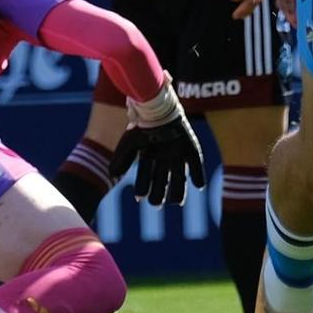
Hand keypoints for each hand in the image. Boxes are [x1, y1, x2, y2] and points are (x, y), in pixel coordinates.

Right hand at [111, 79, 206, 205]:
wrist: (159, 108)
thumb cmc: (143, 125)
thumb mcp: (129, 142)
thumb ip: (121, 159)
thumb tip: (113, 176)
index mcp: (149, 157)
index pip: (145, 177)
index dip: (142, 188)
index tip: (139, 197)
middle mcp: (164, 157)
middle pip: (162, 181)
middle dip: (159, 194)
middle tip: (156, 204)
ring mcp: (178, 153)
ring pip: (180, 177)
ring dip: (178, 190)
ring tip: (177, 202)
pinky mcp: (191, 148)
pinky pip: (196, 164)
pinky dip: (198, 175)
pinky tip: (199, 187)